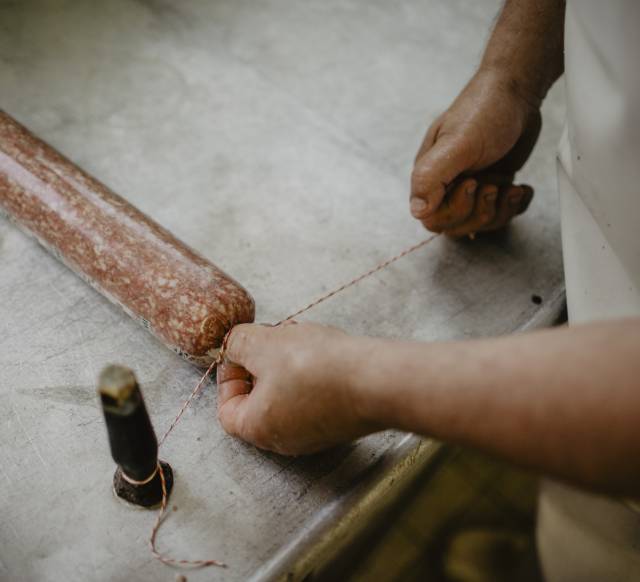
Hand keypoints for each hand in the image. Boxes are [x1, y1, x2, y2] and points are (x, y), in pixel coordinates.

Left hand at [216, 322, 377, 454]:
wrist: (377, 381)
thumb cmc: (317, 368)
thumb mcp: (264, 345)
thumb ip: (239, 343)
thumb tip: (234, 345)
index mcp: (259, 428)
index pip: (227, 410)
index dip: (228, 377)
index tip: (240, 353)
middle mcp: (286, 439)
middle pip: (259, 402)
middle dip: (261, 364)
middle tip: (271, 340)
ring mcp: (316, 433)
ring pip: (288, 395)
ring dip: (288, 364)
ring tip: (300, 337)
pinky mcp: (341, 421)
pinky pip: (315, 396)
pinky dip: (313, 372)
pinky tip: (325, 350)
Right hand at [411, 68, 540, 236]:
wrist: (518, 91)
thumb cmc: (484, 110)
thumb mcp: (456, 143)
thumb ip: (430, 176)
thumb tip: (416, 210)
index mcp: (430, 176)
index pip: (433, 218)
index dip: (455, 211)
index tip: (473, 183)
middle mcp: (448, 185)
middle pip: (457, 226)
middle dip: (480, 212)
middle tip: (493, 185)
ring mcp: (473, 187)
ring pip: (480, 223)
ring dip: (501, 211)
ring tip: (511, 187)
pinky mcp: (495, 185)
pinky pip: (501, 214)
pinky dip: (515, 207)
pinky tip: (520, 187)